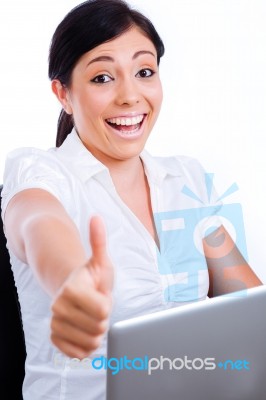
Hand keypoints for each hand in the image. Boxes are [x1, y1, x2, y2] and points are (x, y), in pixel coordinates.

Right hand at [50, 216, 112, 358]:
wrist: (74, 291)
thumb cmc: (91, 277)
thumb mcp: (100, 260)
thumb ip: (98, 240)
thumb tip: (97, 217)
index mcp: (71, 289)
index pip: (104, 310)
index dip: (107, 302)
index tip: (99, 293)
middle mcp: (58, 308)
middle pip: (99, 328)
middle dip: (102, 317)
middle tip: (95, 305)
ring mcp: (55, 324)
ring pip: (91, 342)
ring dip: (96, 331)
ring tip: (90, 315)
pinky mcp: (56, 339)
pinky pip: (79, 353)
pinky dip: (86, 344)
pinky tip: (83, 329)